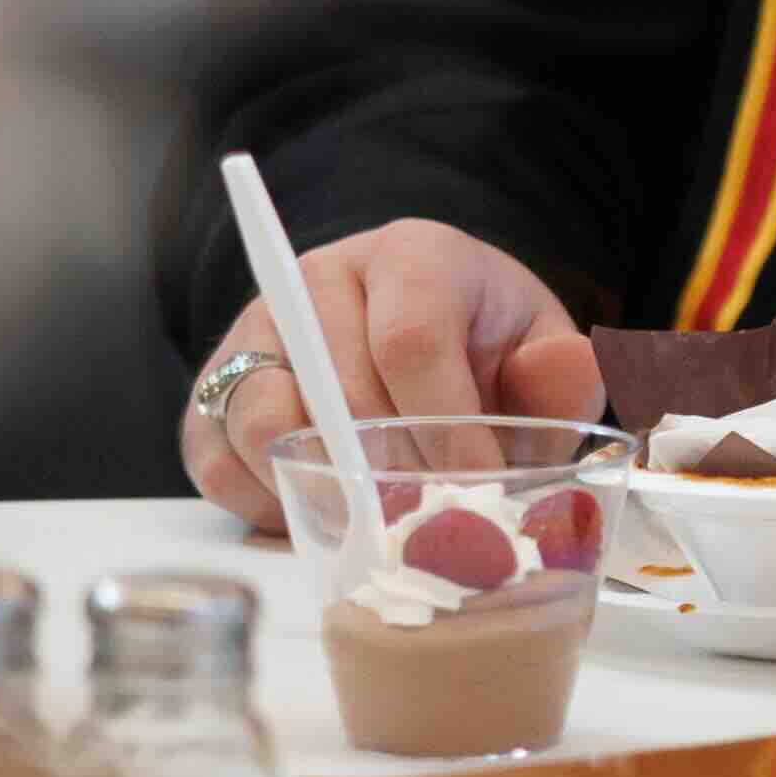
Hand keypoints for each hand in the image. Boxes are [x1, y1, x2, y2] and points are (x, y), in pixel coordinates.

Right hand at [183, 220, 602, 531]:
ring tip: (378, 520)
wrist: (425, 335)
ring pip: (262, 423)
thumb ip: (562, 370)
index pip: (411, 341)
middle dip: (391, 471)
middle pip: (335, 389)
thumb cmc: (486, 348)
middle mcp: (318, 280)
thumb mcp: (541, 349)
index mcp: (411, 256)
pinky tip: (320, 516)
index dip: (444, 426)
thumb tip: (560, 367)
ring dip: (321, 489)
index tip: (476, 485)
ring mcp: (254, 331)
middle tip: (431, 519)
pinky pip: (215, 458)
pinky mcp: (213, 389)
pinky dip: (264, 504)